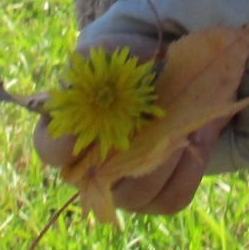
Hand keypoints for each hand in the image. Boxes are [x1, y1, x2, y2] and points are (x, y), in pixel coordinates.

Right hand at [29, 31, 232, 216]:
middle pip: (97, 182)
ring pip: (136, 194)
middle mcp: (88, 169)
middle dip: (131, 153)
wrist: (166, 81)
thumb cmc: (128, 67)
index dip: (61, 144)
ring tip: (187, 125)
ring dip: (164, 160)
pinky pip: (170, 197)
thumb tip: (95, 55)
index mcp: (67, 131)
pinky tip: (198, 137)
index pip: (50, 149)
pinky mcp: (154, 198)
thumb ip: (104, 52)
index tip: (83, 130)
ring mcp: (121, 189)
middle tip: (158, 125)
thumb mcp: (115, 51)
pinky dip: (188, 169)